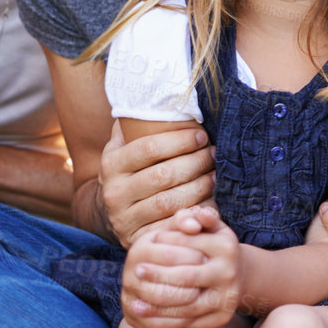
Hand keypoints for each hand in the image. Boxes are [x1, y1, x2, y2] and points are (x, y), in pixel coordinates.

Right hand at [99, 121, 214, 244]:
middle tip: (215, 154)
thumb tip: (162, 88)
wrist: (117, 210)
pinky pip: (171, 226)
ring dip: (200, 186)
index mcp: (112, 163)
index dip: (180, 140)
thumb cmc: (135, 168)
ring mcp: (123, 219)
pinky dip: (195, 215)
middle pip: (163, 175)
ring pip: (170, 201)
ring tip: (216, 175)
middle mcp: (113, 192)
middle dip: (196, 162)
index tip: (203, 136)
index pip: (149, 148)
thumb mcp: (129, 143)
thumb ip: (140, 121)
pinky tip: (211, 204)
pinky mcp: (137, 239)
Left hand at [122, 206, 240, 327]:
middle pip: (186, 277)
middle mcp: (229, 272)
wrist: (235, 276)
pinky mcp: (220, 318)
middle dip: (158, 275)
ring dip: (156, 305)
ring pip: (186, 304)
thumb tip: (187, 222)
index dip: (164, 245)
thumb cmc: (212, 246)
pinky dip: (163, 321)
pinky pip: (188, 323)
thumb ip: (193, 217)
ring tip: (134, 301)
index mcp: (226, 246)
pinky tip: (145, 316)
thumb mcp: (207, 226)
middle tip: (136, 271)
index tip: (144, 245)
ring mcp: (226, 297)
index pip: (188, 245)